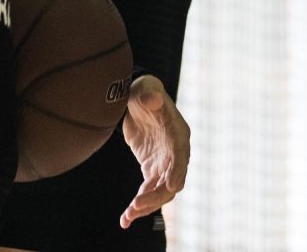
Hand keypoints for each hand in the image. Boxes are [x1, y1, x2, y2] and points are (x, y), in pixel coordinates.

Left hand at [119, 75, 189, 228]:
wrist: (138, 98)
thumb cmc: (146, 91)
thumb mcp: (147, 89)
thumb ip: (150, 94)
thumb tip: (153, 99)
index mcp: (178, 134)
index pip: (181, 156)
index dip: (177, 171)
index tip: (171, 186)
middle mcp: (175, 153)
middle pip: (170, 181)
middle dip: (155, 196)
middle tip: (136, 205)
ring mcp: (164, 164)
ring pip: (159, 192)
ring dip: (145, 205)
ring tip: (128, 216)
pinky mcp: (152, 170)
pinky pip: (147, 191)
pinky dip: (138, 205)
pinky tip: (125, 218)